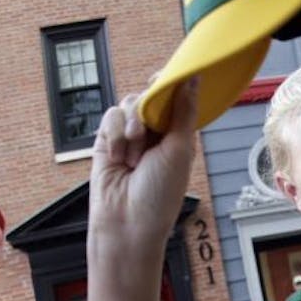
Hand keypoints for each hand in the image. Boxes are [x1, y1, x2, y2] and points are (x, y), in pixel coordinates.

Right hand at [88, 78, 199, 256]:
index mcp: (178, 134)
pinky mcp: (107, 141)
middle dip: (148, 110)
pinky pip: (110, 116)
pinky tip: (119, 156)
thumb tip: (193, 77)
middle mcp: (155, 133)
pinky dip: (115, 133)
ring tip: (134, 156)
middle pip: (150, 96)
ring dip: (132, 125)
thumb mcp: (180, 149)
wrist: (127, 223)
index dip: (170, 85)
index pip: (176, 98)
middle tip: (148, 131)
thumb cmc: (160, 195)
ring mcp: (130, 136)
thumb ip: (185, 111)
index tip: (164, 79)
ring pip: (129, 104)